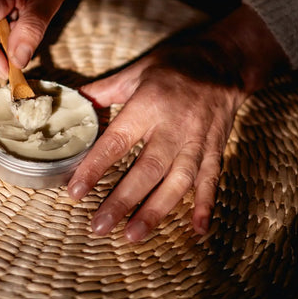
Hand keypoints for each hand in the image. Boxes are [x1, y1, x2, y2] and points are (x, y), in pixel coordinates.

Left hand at [67, 4, 287, 239]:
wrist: (223, 62)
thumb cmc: (174, 66)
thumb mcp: (136, 72)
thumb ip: (104, 91)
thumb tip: (74, 103)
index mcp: (148, 105)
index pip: (116, 142)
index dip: (95, 168)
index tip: (75, 192)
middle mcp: (173, 127)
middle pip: (146, 169)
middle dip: (122, 200)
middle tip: (99, 226)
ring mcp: (197, 141)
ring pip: (177, 182)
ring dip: (155, 211)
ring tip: (133, 236)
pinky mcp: (215, 150)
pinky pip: (211, 181)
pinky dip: (205, 206)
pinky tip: (198, 231)